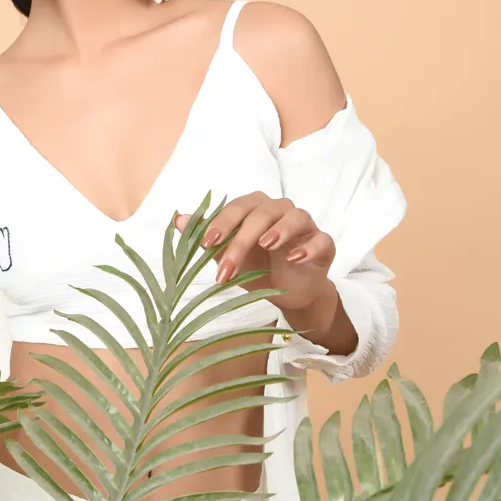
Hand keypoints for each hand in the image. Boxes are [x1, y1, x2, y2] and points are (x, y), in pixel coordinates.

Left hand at [174, 192, 334, 312]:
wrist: (288, 293)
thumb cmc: (257, 267)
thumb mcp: (228, 255)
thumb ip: (206, 237)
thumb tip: (176, 220)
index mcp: (256, 209)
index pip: (237, 208)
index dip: (221, 223)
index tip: (205, 244)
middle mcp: (281, 211)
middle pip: (262, 213)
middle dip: (242, 239)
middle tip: (227, 264)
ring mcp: (305, 226)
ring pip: (295, 216)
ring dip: (280, 229)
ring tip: (266, 244)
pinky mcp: (324, 245)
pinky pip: (321, 239)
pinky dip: (309, 246)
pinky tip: (295, 257)